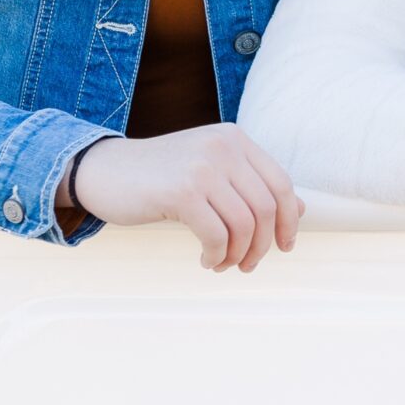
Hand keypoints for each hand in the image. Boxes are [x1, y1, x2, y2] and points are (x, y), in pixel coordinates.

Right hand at [68, 125, 302, 271]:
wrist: (103, 171)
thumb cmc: (161, 177)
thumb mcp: (212, 173)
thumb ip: (252, 187)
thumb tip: (301, 210)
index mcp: (235, 139)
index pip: (281, 184)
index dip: (289, 220)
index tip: (284, 245)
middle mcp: (223, 147)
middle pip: (267, 208)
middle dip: (263, 245)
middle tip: (248, 264)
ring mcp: (202, 167)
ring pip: (245, 225)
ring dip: (238, 254)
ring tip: (223, 264)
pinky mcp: (181, 192)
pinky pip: (216, 236)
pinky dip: (217, 256)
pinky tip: (205, 261)